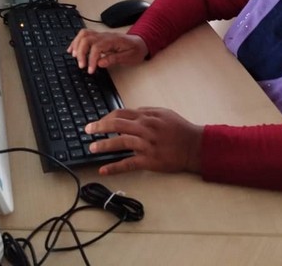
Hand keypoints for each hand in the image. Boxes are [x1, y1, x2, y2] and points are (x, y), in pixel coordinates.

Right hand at [67, 29, 147, 73]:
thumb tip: (100, 62)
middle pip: (87, 39)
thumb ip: (114, 59)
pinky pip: (85, 35)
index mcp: (113, 40)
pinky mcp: (99, 37)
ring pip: (84, 34)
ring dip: (77, 45)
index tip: (90, 70)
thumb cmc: (135, 50)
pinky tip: (73, 50)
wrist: (141, 42)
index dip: (91, 59)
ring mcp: (102, 35)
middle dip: (81, 52)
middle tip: (81, 65)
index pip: (97, 47)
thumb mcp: (129, 57)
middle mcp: (105, 36)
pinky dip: (77, 42)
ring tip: (74, 57)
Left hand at [85, 107, 202, 174]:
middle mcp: (145, 128)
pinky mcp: (149, 160)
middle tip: (87, 130)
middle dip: (99, 127)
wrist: (194, 146)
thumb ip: (147, 111)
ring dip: (104, 145)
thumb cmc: (180, 129)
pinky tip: (103, 169)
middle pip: (117, 125)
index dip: (106, 117)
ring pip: (120, 143)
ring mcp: (146, 145)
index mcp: (147, 116)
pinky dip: (114, 167)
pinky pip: (128, 163)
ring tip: (92, 148)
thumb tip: (132, 112)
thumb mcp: (164, 113)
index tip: (97, 122)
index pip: (121, 113)